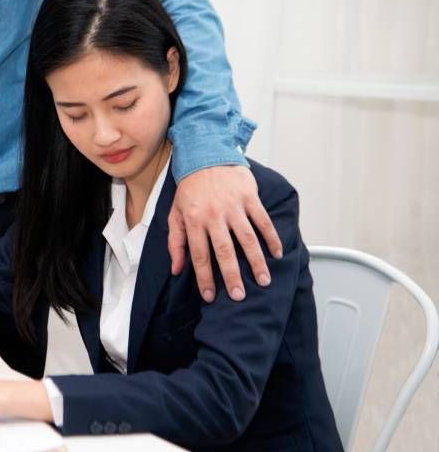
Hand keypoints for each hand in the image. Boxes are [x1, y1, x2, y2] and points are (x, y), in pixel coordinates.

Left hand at [168, 166, 281, 302]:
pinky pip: (262, 220)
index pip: (199, 255)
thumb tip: (176, 269)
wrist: (206, 155)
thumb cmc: (190, 189)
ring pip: (246, 238)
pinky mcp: (249, 197)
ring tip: (263, 281)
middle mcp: (213, 215)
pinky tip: (276, 253)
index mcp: (193, 221)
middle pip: (224, 251)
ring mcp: (233, 206)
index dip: (204, 277)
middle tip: (239, 296)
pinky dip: (271, 237)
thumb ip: (175, 242)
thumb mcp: (175, 213)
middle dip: (231, 275)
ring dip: (256, 261)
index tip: (209, 296)